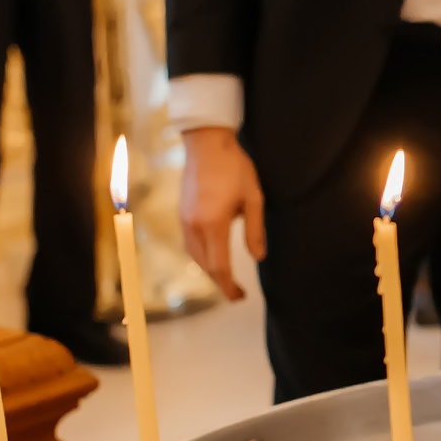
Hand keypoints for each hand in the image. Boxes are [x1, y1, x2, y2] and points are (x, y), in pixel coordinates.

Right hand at [179, 126, 266, 301]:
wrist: (207, 143)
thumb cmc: (235, 168)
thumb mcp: (254, 198)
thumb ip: (255, 230)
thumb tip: (258, 257)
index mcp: (213, 224)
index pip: (219, 267)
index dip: (228, 286)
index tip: (239, 297)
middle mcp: (194, 226)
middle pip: (205, 265)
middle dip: (220, 282)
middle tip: (236, 292)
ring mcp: (184, 219)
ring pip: (195, 256)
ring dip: (209, 269)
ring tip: (226, 277)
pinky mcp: (182, 213)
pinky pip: (190, 243)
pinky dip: (202, 255)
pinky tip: (213, 255)